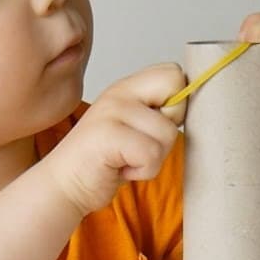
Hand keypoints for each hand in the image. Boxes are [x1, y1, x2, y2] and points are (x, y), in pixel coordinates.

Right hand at [42, 64, 186, 216]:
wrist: (64, 186)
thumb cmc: (104, 161)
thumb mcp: (133, 127)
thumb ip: (157, 111)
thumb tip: (195, 104)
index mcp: (127, 87)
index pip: (175, 73)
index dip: (176, 103)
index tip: (154, 126)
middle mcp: (119, 93)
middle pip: (178, 97)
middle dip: (168, 130)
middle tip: (140, 145)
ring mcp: (112, 112)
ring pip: (168, 134)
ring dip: (153, 159)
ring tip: (126, 160)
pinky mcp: (108, 135)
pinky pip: (151, 155)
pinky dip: (142, 171)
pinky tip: (120, 169)